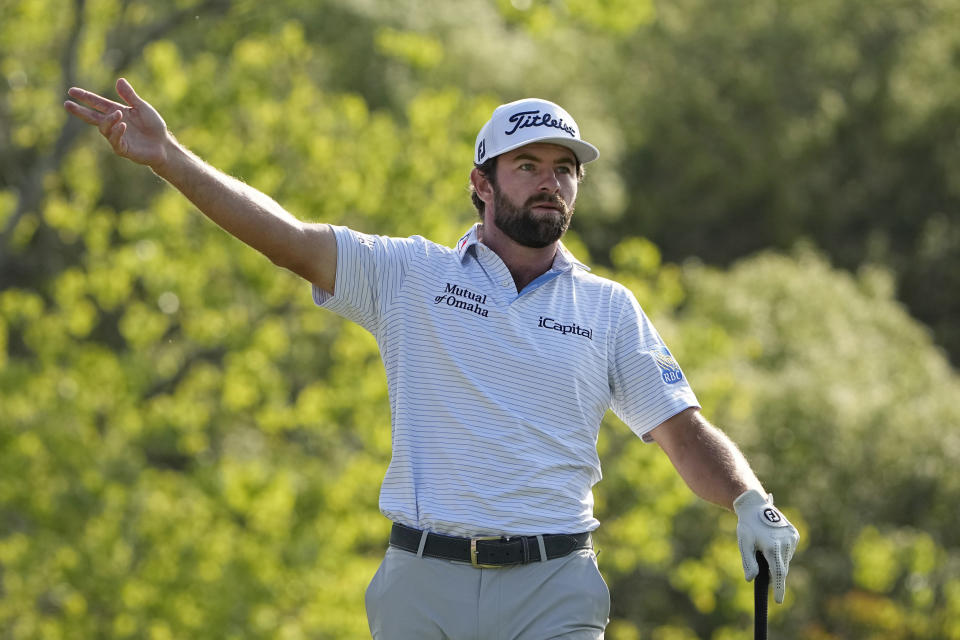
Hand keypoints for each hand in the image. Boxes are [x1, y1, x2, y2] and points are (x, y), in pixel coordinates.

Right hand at [64, 78, 168, 168]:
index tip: (71, 91)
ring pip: (103, 128)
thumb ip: (130, 96)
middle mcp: (114, 124)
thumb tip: (119, 80)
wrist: (164, 145)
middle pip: (92, 117)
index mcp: (117, 112)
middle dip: (80, 111)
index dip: (85, 97)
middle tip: (67, 104)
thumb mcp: (142, 108)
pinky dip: (117, 132)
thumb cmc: (153, 126)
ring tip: (118, 114)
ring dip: (109, 120)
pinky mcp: (122, 148)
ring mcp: (117, 137)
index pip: (97, 103)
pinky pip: (114, 140)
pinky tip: (122, 125)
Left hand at [734, 489, 798, 603]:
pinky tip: (772, 544)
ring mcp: (791, 538)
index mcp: (772, 546)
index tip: (779, 601)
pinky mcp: (794, 534)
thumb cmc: (747, 526)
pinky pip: (789, 550)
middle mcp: (785, 543)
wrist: (755, 505)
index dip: (778, 588)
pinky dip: (782, 552)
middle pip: (782, 568)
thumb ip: (749, 562)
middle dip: (775, 575)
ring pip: (786, 559)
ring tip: (765, 552)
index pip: (778, 573)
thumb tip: (751, 579)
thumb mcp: (744, 543)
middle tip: (766, 576)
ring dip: (778, 561)